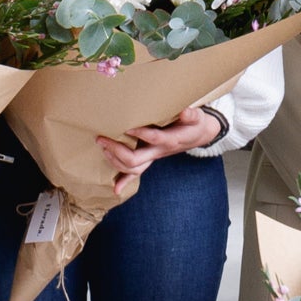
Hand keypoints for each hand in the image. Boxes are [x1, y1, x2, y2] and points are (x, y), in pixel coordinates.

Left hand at [99, 106, 218, 194]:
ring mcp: (153, 157)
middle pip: (135, 159)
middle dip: (116, 150)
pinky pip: (136, 174)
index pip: (154, 138)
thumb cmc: (195, 124)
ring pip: (132, 168)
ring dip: (115, 160)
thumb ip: (191, 115)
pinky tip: (115, 189)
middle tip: (102, 139)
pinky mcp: (149, 159)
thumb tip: (185, 111)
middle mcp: (159, 152)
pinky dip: (124, 182)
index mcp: (170, 140)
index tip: (126, 125)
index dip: (140, 133)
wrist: (198, 136)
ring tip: (103, 146)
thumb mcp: (197, 117)